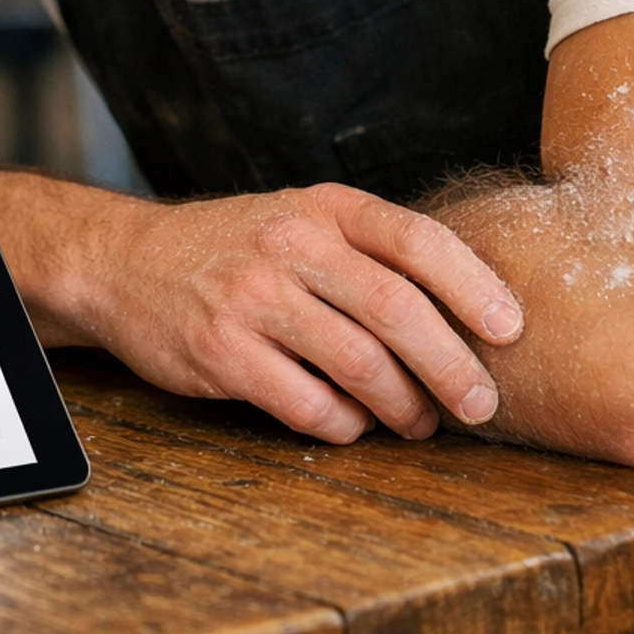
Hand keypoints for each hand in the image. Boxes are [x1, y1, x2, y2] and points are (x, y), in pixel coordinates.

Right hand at [67, 182, 523, 443]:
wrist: (123, 261)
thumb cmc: (233, 247)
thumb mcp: (298, 217)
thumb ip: (366, 250)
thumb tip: (463, 314)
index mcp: (323, 207)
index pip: (416, 239)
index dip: (473, 285)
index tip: (510, 330)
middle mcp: (290, 244)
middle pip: (397, 310)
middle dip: (452, 366)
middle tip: (481, 404)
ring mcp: (253, 298)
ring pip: (359, 363)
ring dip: (404, 406)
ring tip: (419, 424)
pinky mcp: (221, 352)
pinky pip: (307, 404)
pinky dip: (344, 425)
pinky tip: (351, 425)